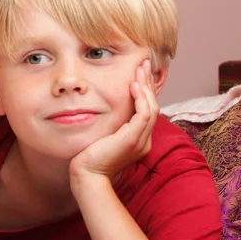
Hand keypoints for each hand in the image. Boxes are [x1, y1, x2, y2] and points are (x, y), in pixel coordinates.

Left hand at [69, 59, 157, 181]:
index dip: (145, 91)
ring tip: (140, 69)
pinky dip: (140, 98)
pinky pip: (143, 114)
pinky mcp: (132, 139)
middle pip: (153, 106)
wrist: (87, 175)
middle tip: (145, 64)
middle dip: (148, 83)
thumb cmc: (89, 158)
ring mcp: (140, 141)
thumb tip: (104, 108)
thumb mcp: (103, 138)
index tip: (139, 74)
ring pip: (151, 107)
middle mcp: (144, 140)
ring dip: (146, 86)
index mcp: (138, 140)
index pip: (146, 111)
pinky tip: (133, 85)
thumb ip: (110, 126)